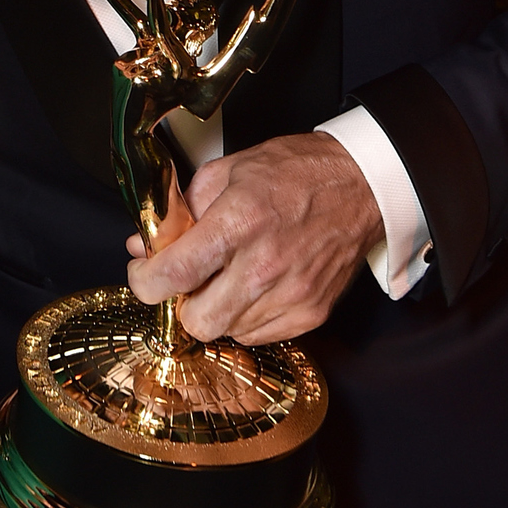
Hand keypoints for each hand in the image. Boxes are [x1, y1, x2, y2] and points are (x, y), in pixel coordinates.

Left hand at [125, 134, 382, 345]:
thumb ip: (181, 211)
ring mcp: (292, 295)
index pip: (173, 275)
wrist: (362, 184)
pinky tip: (255, 286)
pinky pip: (259, 335)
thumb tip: (145, 244)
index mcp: (239, 222)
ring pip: (227, 332)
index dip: (145, 281)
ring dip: (217, 309)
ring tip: (229, 274)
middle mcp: (265, 265)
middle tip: (189, 278)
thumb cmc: (298, 172)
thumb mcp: (227, 171)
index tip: (144, 273)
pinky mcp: (312, 313)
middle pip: (197, 321)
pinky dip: (247, 317)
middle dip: (182, 303)